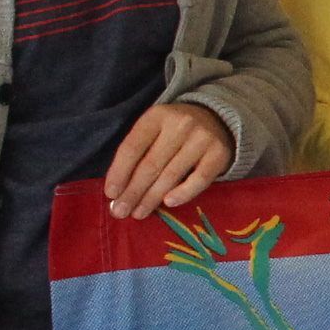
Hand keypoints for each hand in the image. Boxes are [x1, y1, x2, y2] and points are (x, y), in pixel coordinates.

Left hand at [102, 104, 231, 217]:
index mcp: (157, 116)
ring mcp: (202, 139)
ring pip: (171, 174)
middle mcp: (180, 125)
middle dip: (133, 191)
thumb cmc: (175, 131)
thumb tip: (118, 192)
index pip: (133, 147)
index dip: (119, 172)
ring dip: (152, 198)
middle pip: (151, 164)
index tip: (110, 194)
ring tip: (139, 213)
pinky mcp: (219, 154)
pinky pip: (199, 179)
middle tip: (120, 212)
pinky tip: (169, 203)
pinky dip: (183, 193)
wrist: (217, 120)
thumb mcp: (154, 131)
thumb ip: (138, 154)